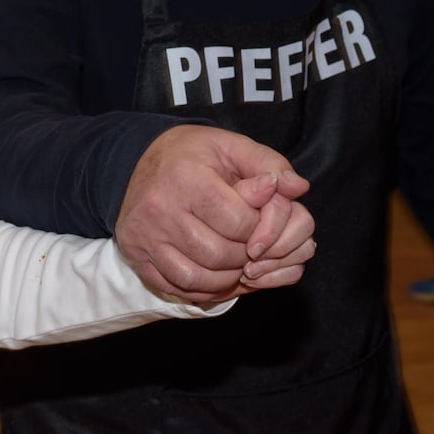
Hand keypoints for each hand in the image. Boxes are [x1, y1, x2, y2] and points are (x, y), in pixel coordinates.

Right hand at [114, 125, 311, 303]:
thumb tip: (298, 188)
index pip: (240, 222)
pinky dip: (206, 288)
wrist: (135, 162)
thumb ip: (270, 164)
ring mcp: (145, 237)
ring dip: (229, 276)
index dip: (260, 227)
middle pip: (221, 255)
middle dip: (247, 254)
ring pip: (201, 278)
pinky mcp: (137, 256)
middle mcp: (160, 208)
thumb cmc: (191, 155)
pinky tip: (216, 272)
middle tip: (250, 242)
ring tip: (236, 258)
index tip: (257, 218)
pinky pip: (179, 287)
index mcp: (186, 177)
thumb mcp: (230, 146)